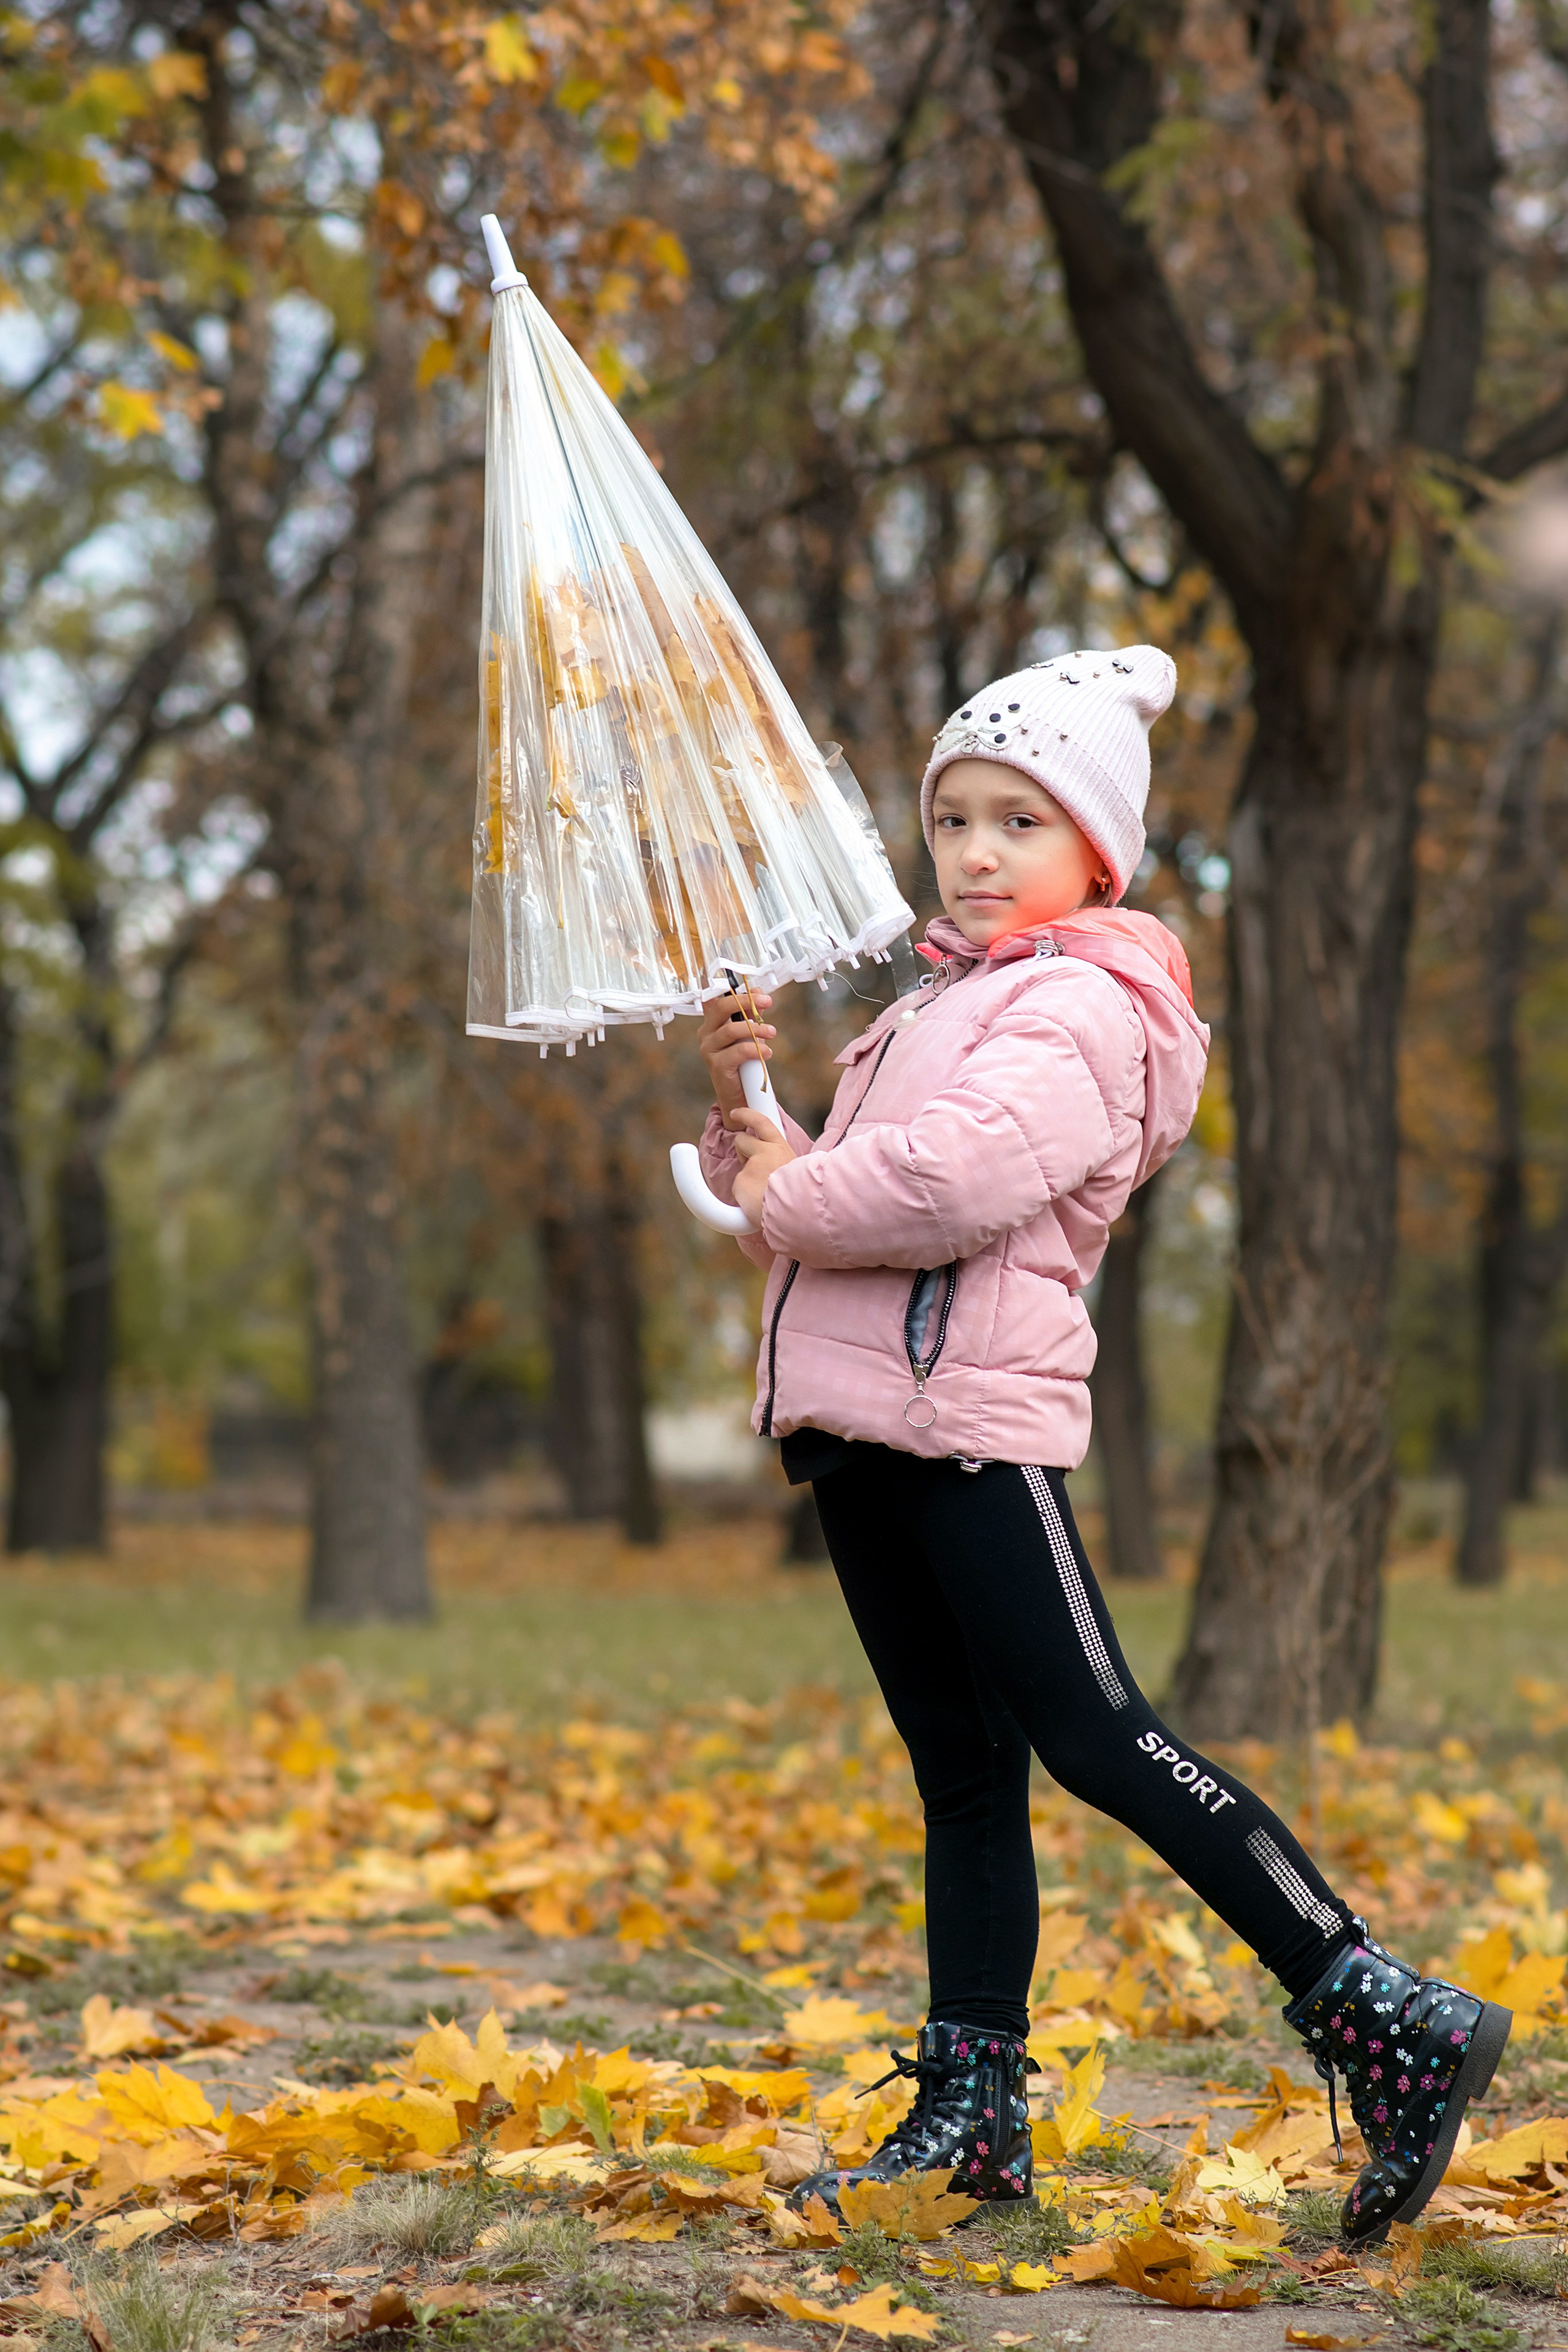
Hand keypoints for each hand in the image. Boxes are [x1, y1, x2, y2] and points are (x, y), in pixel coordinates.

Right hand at [698, 989, 776, 1128]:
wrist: (741, 1096)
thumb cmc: (744, 1063)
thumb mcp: (749, 1035)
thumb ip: (751, 1016)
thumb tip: (757, 994)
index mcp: (712, 1023)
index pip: (716, 1000)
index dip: (733, 990)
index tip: (755, 990)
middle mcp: (706, 1034)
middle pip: (721, 1008)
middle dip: (746, 1002)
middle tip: (767, 1002)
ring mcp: (709, 1050)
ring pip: (732, 1030)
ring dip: (756, 1029)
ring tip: (773, 1032)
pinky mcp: (717, 1065)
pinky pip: (738, 1051)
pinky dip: (756, 1050)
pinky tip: (767, 1052)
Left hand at [730, 1107, 796, 1226]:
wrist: (798, 1214)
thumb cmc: (800, 1197)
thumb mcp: (796, 1171)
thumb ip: (780, 1163)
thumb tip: (767, 1169)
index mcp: (782, 1148)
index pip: (762, 1123)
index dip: (747, 1115)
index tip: (736, 1113)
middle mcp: (766, 1152)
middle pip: (741, 1139)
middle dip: (741, 1146)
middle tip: (743, 1153)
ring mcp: (752, 1165)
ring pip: (739, 1164)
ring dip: (745, 1174)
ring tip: (761, 1190)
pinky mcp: (741, 1180)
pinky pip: (738, 1186)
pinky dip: (744, 1194)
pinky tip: (757, 1202)